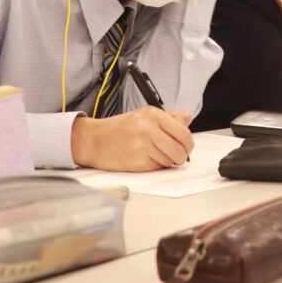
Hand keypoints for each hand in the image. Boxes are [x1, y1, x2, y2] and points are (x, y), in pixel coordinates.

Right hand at [71, 106, 193, 170]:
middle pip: (180, 149)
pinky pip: (157, 168)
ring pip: (170, 160)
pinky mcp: (137, 162)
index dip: (188, 143)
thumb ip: (169, 117)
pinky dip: (155, 166)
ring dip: (167, 161)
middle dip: (182, 155)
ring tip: (155, 154)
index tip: (185, 146)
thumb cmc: (120, 129)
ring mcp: (142, 146)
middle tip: (177, 155)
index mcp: (153, 114)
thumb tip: (188, 119)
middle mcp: (148, 128)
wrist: (94, 140)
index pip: (183, 132)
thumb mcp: (144, 115)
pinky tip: (145, 158)